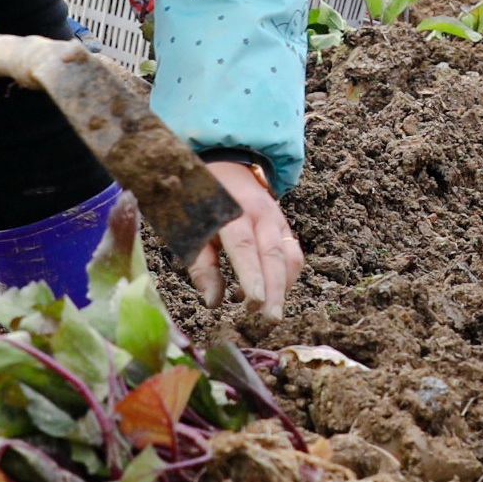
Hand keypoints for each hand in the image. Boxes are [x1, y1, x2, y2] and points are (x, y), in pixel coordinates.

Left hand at [197, 161, 301, 317]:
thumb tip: (213, 302)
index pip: (245, 246)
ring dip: (283, 286)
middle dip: (275, 290)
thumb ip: (201, 265)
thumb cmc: (199, 201)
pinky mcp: (284, 224)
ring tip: (266, 311)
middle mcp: (260, 212)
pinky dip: (286, 276)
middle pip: (274, 255)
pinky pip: (292, 253)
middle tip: (270, 319)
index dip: (251, 275)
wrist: (222, 163)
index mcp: (231, 210)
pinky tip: (269, 292)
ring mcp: (277, 217)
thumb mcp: (189, 229)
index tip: (253, 302)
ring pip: (290, 256)